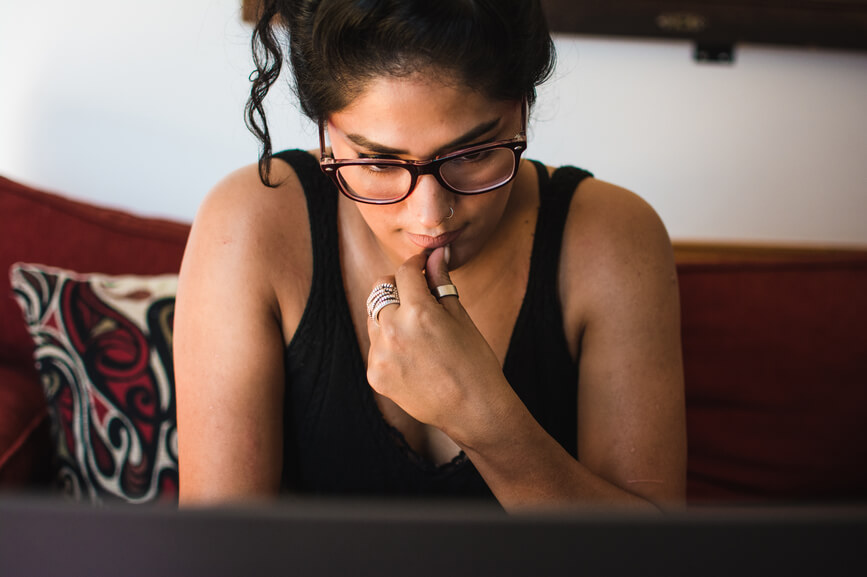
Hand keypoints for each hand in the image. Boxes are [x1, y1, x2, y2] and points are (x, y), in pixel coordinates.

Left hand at [366, 246, 506, 436]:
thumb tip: (436, 254)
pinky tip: (413, 355)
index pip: (405, 272)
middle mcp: (393, 330)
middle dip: (398, 286)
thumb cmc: (474, 361)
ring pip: (374, 317)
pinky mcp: (375, 374)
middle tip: (418, 296)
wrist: (473, 409)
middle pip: (380, 289)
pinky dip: (389, 344)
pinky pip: (375, 346)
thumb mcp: (459, 316)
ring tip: (417, 331)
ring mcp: (380, 355)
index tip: (423, 265)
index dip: (416, 264)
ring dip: (390, 315)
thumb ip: (440, 283)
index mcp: (418, 312)